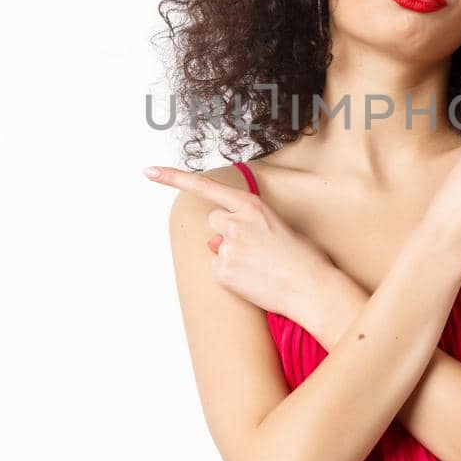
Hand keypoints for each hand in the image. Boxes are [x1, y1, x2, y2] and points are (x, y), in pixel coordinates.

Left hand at [142, 164, 342, 331]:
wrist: (312, 289)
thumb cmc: (303, 258)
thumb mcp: (277, 227)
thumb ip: (246, 224)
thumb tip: (215, 241)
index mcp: (252, 205)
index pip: (206, 187)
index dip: (173, 178)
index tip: (148, 171)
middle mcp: (235, 222)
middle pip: (214, 222)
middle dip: (227, 232)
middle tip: (256, 248)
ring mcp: (227, 247)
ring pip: (216, 247)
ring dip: (231, 255)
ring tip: (260, 266)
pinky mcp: (222, 271)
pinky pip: (218, 270)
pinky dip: (232, 276)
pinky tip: (254, 280)